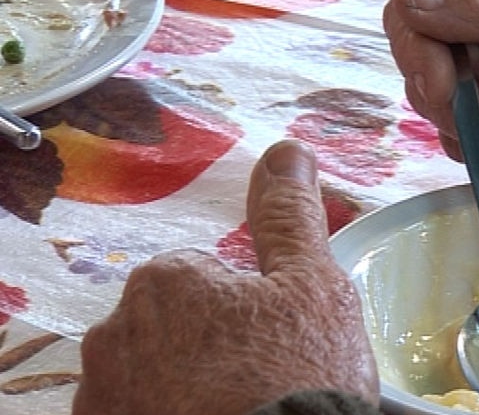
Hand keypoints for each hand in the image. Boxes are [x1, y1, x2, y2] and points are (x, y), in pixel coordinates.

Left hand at [72, 140, 378, 414]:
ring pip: (154, 378)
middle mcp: (116, 334)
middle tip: (258, 382)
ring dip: (185, 390)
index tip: (274, 345)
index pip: (207, 283)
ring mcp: (104, 397)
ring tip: (239, 410)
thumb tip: (287, 151)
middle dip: (210, 349)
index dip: (248, 313)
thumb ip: (290, 218)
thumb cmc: (297, 373)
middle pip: (174, 330)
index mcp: (166, 281)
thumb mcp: (312, 286)